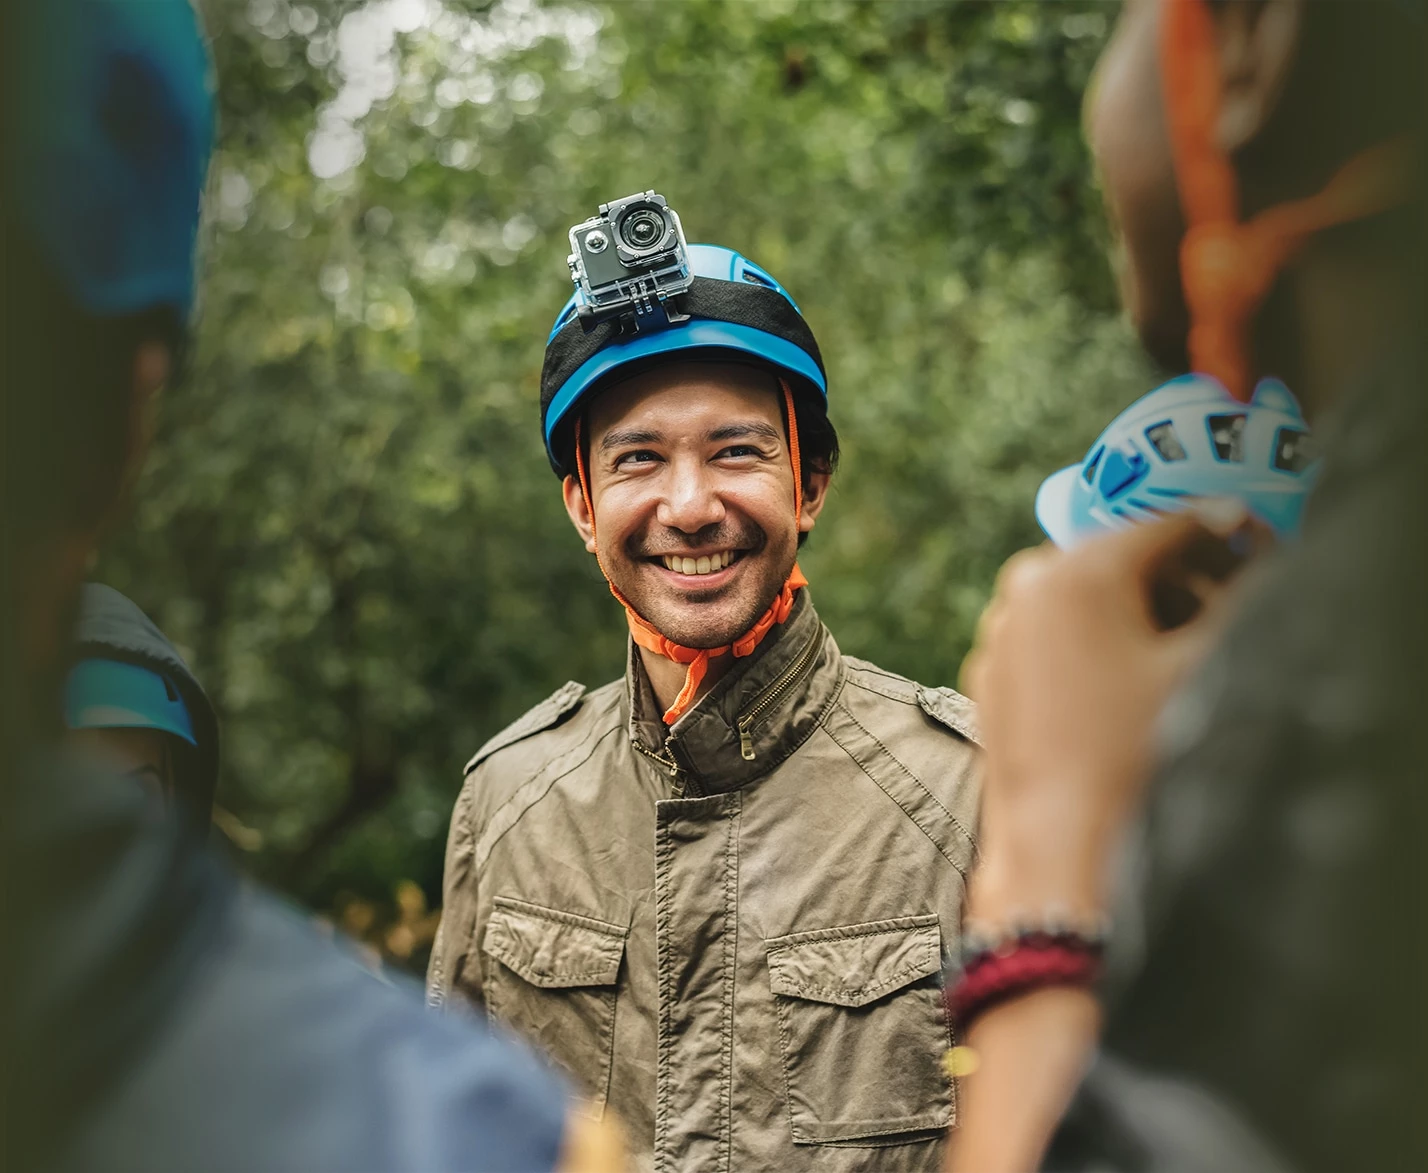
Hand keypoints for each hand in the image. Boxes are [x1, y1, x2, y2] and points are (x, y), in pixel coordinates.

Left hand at [961, 508, 1257, 922]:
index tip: (1261, 552)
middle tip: (1228, 609)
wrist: (1060, 846)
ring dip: (1136, 612)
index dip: (1226, 537)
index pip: (1171, 526)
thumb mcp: (1206, 667)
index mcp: (1078, 569)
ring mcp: (1000, 628)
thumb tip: (1256, 562)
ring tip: (1179, 656)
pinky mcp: (991, 672)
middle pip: (1124, 559)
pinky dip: (1092, 644)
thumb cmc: (1137, 754)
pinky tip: (1127, 687)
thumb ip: (1239, 598)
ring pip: (1085, 597)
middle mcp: (1027, 584)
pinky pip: (1052, 636)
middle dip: (1179, 579)